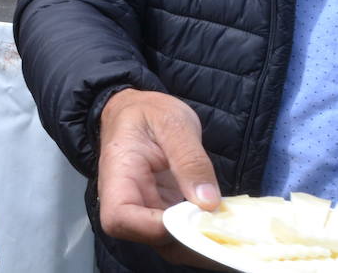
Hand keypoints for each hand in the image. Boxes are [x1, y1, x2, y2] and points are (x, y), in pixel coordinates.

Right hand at [97, 89, 222, 266]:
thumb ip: (190, 159)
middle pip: (149, 239)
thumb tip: (207, 202)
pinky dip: (207, 236)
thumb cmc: (148, 111)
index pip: (120, 218)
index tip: (190, 216)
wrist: (138, 110)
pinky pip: (183, 233)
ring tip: (237, 238)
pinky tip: (232, 231)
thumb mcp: (172, 123)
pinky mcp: (167, 211)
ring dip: (203, 245)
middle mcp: (129, 199)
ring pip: (170, 243)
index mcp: (120, 174)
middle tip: (230, 236)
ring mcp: (149, 208)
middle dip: (190, 244)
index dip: (151, 228)